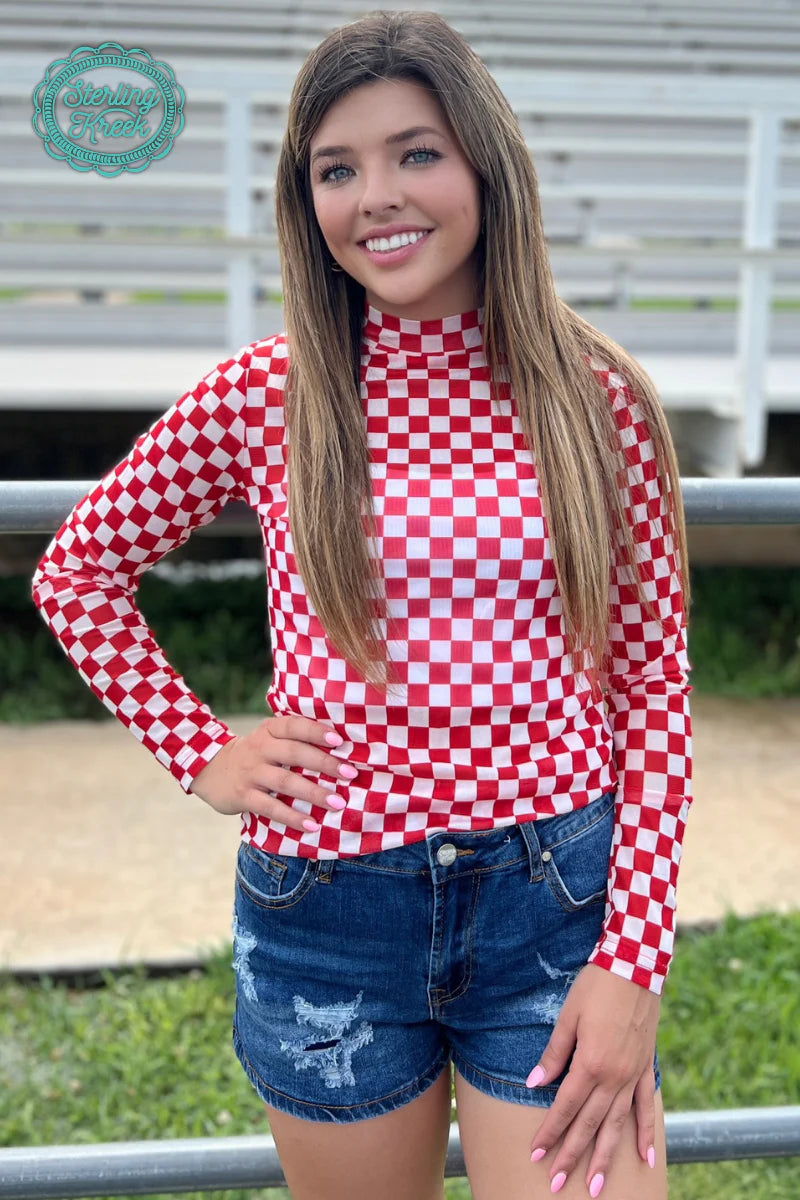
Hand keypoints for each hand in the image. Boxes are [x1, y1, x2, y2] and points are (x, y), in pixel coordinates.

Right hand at [190, 716, 356, 832]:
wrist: (210, 769)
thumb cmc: (256, 754)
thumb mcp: (268, 738)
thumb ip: (295, 739)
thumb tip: (342, 749)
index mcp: (269, 730)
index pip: (294, 726)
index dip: (316, 731)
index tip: (339, 740)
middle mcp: (260, 748)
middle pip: (294, 752)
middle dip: (324, 763)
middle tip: (350, 773)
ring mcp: (251, 773)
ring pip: (285, 781)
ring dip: (313, 793)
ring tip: (338, 803)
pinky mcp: (244, 796)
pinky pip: (270, 807)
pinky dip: (291, 816)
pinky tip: (311, 825)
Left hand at [526, 963, 659, 1195]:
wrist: (635, 966)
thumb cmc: (596, 987)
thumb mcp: (568, 1017)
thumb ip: (554, 1054)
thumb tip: (534, 1084)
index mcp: (590, 1064)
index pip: (565, 1108)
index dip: (550, 1133)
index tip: (537, 1155)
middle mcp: (613, 1077)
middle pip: (589, 1125)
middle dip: (572, 1156)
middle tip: (556, 1184)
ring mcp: (633, 1075)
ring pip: (617, 1125)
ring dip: (604, 1157)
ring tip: (595, 1186)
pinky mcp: (646, 1068)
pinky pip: (646, 1107)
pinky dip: (645, 1134)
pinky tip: (645, 1159)